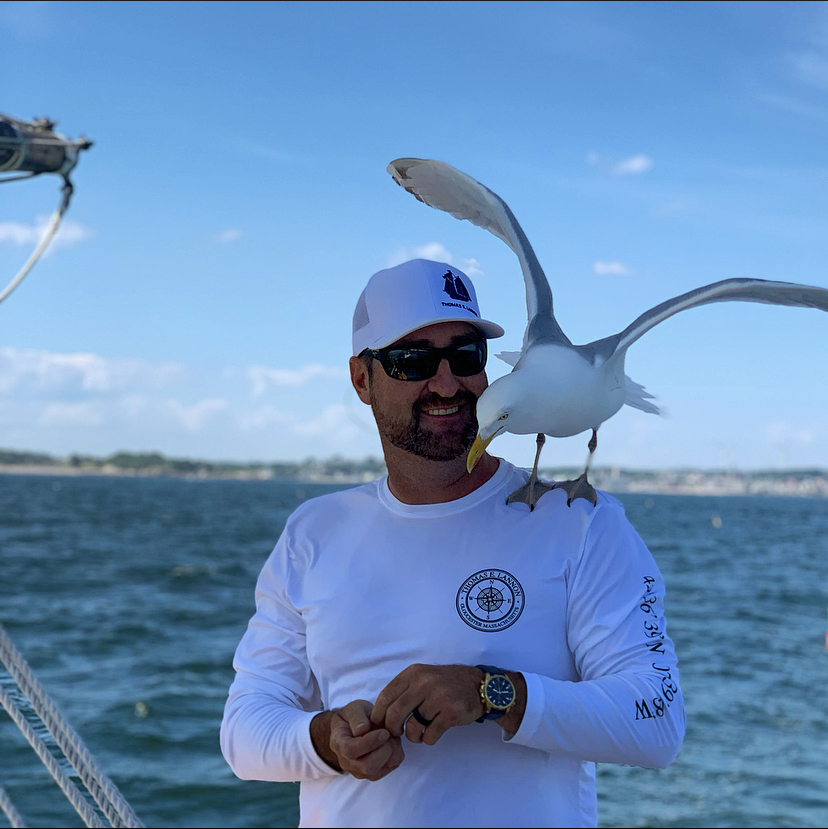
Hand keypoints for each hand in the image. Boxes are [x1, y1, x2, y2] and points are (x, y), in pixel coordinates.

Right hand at [311, 699, 403, 780]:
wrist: (353, 727)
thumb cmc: (353, 717)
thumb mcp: (353, 709)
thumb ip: (356, 717)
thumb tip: (363, 729)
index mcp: (338, 743)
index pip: (350, 750)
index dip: (369, 743)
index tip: (384, 732)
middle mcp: (347, 762)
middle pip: (368, 766)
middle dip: (384, 749)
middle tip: (388, 733)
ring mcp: (360, 771)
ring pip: (380, 770)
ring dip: (391, 752)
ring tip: (389, 736)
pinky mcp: (373, 774)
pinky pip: (389, 769)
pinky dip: (395, 755)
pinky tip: (391, 743)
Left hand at [370, 664, 484, 745]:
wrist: (477, 685)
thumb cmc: (445, 684)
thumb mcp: (422, 677)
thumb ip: (403, 690)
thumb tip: (380, 714)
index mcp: (413, 673)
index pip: (386, 696)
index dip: (379, 715)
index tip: (380, 726)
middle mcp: (424, 683)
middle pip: (395, 713)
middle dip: (391, 729)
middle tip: (396, 734)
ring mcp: (438, 697)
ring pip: (412, 727)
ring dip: (412, 737)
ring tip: (417, 735)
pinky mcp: (451, 712)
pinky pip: (430, 734)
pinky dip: (427, 739)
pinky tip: (431, 734)